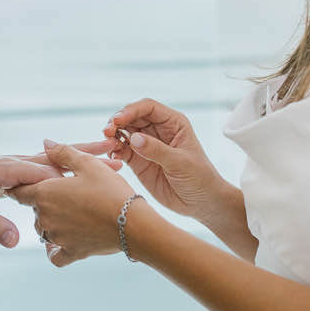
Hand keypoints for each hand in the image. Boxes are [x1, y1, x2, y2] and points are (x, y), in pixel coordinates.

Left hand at [7, 140, 143, 266]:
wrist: (133, 224)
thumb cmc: (110, 190)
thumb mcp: (87, 163)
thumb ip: (62, 153)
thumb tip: (45, 144)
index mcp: (44, 194)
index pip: (19, 191)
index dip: (23, 185)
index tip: (28, 183)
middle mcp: (45, 218)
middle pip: (34, 209)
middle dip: (44, 202)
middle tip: (65, 194)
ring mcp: (57, 237)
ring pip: (43, 230)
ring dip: (51, 222)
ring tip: (71, 212)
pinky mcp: (72, 252)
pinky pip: (55, 255)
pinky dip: (54, 249)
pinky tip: (60, 242)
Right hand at [103, 98, 226, 224]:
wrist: (201, 202)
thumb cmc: (200, 178)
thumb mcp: (181, 163)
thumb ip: (157, 150)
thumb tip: (134, 138)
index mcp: (173, 123)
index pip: (148, 108)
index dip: (131, 110)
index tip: (118, 120)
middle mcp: (158, 130)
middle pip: (132, 117)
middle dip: (118, 121)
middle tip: (107, 131)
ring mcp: (147, 145)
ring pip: (124, 132)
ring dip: (113, 135)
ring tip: (107, 143)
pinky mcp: (139, 160)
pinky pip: (122, 150)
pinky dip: (114, 150)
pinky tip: (112, 155)